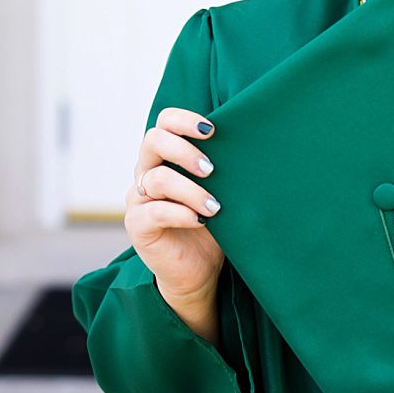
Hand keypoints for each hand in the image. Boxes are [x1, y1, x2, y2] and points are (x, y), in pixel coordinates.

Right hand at [126, 107, 223, 331]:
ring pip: (157, 178)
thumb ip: (223, 169)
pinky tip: (201, 220)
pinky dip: (180, 213)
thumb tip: (256, 142)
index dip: (184, 120)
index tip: (212, 130)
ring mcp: (138, 199)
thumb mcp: (220, 192)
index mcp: (164, 158)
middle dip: (185, 150)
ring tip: (216, 207)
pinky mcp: (137, 225)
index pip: (164, 123)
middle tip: (212, 169)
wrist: (198, 272)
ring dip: (191, 190)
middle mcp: (146, 173)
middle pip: (152, 140)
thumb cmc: (211, 226)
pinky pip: (153, 212)